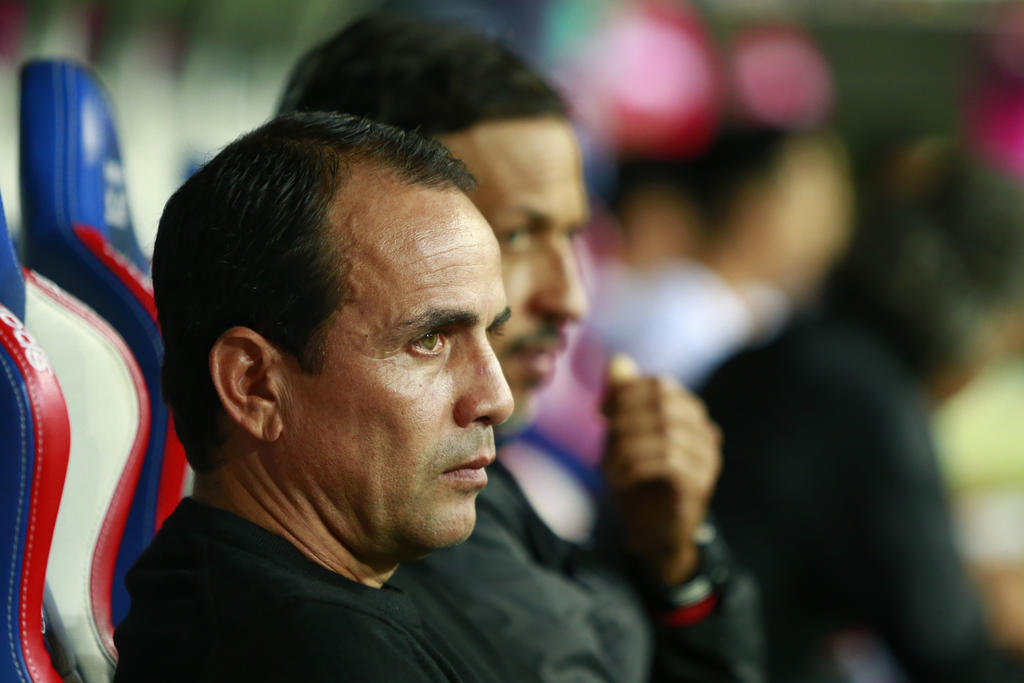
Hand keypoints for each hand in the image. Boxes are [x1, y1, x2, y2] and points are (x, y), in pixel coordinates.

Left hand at [602, 354, 721, 586]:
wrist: (654, 534)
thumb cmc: (639, 480)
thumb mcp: (623, 435)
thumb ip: (622, 399)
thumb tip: (618, 361)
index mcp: (690, 415)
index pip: (660, 385)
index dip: (626, 392)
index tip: (601, 411)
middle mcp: (705, 433)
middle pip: (664, 403)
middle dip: (626, 414)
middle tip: (604, 433)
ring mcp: (706, 459)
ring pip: (664, 432)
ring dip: (627, 444)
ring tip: (608, 463)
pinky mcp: (699, 485)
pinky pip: (668, 462)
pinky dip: (635, 467)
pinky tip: (619, 479)